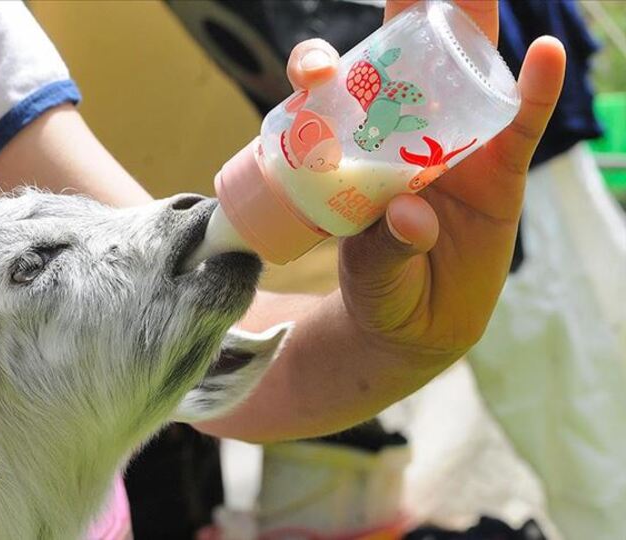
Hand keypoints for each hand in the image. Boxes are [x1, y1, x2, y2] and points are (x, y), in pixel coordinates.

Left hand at [287, 1, 566, 360]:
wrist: (418, 327)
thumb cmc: (379, 287)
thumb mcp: (368, 272)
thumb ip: (382, 249)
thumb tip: (412, 214)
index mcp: (357, 148)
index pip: (336, 92)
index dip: (322, 68)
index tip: (315, 75)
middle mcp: (405, 136)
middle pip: (404, 65)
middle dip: (406, 17)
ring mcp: (456, 149)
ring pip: (466, 80)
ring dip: (473, 29)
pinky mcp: (500, 174)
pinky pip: (520, 129)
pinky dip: (535, 94)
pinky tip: (544, 55)